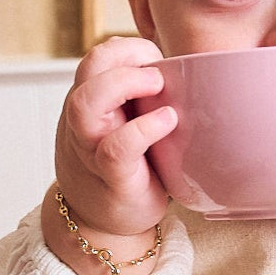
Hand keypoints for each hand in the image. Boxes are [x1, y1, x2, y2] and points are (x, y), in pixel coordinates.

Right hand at [50, 35, 175, 240]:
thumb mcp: (124, 126)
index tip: (156, 58)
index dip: (127, 48)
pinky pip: (116, 149)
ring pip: (86, 104)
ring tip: (158, 86)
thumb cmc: (123, 171)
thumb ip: (139, 100)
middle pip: (88, 69)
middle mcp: (85, 121)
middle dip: (123, 58)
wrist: (100, 226)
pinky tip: (167, 122)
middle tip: (157, 72)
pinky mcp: (111, 177)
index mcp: (91, 103)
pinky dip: (143, 130)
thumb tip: (190, 72)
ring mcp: (91, 149)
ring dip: (124, 84)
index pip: (98, 57)